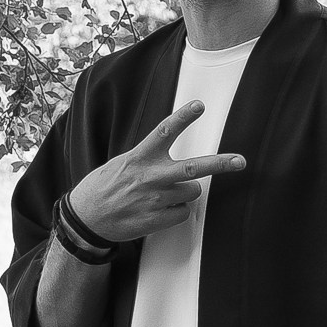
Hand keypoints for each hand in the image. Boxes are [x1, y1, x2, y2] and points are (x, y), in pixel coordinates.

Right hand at [65, 101, 245, 243]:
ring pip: (192, 191)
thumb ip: (149, 159)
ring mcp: (155, 199)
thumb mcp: (122, 164)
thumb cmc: (105, 187)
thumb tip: (178, 165)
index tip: (199, 106)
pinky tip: (158, 211)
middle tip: (240, 161)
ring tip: (163, 194)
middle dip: (220, 164)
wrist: (86, 219)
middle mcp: (150, 176)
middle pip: (193, 167)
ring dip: (185, 191)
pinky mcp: (157, 220)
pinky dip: (177, 211)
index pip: (164, 132)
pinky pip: (184, 213)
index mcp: (139, 157)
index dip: (183, 117)